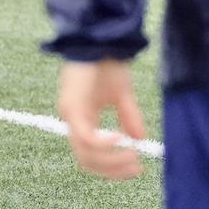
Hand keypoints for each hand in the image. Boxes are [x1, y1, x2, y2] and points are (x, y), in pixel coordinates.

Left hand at [57, 60, 145, 178]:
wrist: (101, 40)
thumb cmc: (107, 64)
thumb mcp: (122, 96)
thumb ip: (128, 118)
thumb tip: (139, 140)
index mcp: (82, 118)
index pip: (91, 154)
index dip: (112, 167)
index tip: (136, 169)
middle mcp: (72, 120)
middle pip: (87, 160)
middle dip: (112, 169)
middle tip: (136, 168)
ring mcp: (70, 114)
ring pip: (85, 153)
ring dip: (111, 160)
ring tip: (133, 156)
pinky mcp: (71, 106)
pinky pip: (86, 136)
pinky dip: (104, 144)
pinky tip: (121, 140)